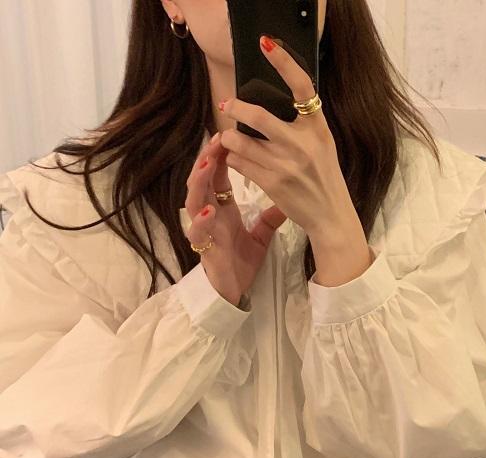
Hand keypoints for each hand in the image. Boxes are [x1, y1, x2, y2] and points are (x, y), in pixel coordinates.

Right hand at [183, 130, 285, 303]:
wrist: (235, 293)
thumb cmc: (242, 262)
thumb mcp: (262, 234)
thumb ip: (271, 215)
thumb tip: (289, 197)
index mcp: (221, 205)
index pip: (217, 172)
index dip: (221, 153)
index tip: (230, 134)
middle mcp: (208, 212)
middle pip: (202, 178)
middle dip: (207, 157)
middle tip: (218, 139)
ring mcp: (203, 229)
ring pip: (193, 198)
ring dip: (199, 180)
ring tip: (209, 163)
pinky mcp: (203, 249)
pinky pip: (197, 232)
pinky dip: (202, 220)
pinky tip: (210, 209)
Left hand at [218, 42, 372, 280]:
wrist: (331, 216)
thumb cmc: (324, 176)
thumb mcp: (323, 142)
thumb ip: (304, 122)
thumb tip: (278, 100)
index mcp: (317, 126)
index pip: (301, 86)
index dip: (283, 62)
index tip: (266, 43)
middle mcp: (302, 143)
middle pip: (259, 116)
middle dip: (236, 107)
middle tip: (226, 104)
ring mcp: (286, 164)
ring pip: (243, 142)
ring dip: (229, 138)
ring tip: (227, 137)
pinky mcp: (273, 184)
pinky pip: (242, 164)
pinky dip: (234, 158)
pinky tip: (235, 157)